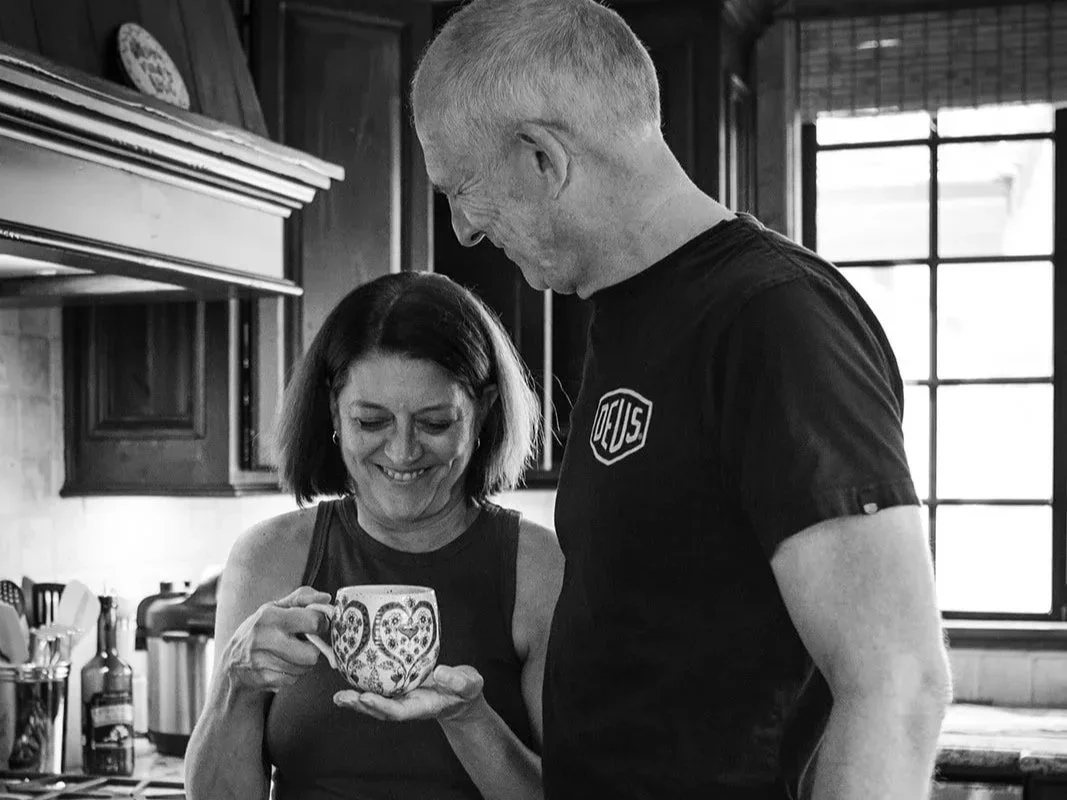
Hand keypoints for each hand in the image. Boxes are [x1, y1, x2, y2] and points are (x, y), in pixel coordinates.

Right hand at [223, 586, 332, 692]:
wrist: (231, 663)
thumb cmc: (259, 630)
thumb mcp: (275, 607)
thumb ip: (302, 598)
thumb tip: (326, 598)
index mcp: (270, 615)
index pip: (314, 622)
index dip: (321, 624)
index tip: (315, 625)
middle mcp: (265, 638)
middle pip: (312, 653)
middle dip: (312, 649)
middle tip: (303, 643)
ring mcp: (262, 661)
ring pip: (304, 668)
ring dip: (302, 663)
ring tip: (289, 653)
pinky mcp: (262, 679)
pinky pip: (293, 679)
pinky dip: (291, 674)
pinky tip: (280, 665)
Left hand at [333, 664, 483, 721]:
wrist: (462, 692)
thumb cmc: (465, 689)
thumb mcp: (469, 684)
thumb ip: (458, 681)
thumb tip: (440, 672)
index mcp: (422, 707)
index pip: (398, 711)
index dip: (381, 706)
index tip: (365, 698)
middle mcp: (408, 704)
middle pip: (380, 709)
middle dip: (360, 706)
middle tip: (342, 698)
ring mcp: (402, 697)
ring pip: (376, 700)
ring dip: (356, 699)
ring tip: (337, 695)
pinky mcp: (400, 687)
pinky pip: (379, 687)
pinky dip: (363, 684)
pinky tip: (350, 675)